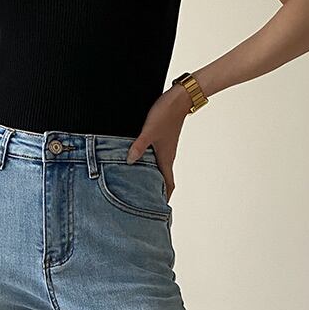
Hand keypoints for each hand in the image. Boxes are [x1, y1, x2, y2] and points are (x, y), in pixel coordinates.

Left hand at [125, 85, 192, 201]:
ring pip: (160, 169)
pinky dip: (150, 166)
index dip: (165, 198)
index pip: (168, 185)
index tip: (161, 211)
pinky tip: (139, 164)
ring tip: (141, 187)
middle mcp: (167, 156)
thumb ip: (138, 147)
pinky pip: (157, 159)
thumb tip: (129, 161)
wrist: (179, 98)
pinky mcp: (163, 140)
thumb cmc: (166, 115)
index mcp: (166, 159)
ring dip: (153, 179)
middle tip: (147, 203)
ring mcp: (165, 149)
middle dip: (157, 192)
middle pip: (164, 180)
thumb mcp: (149, 131)